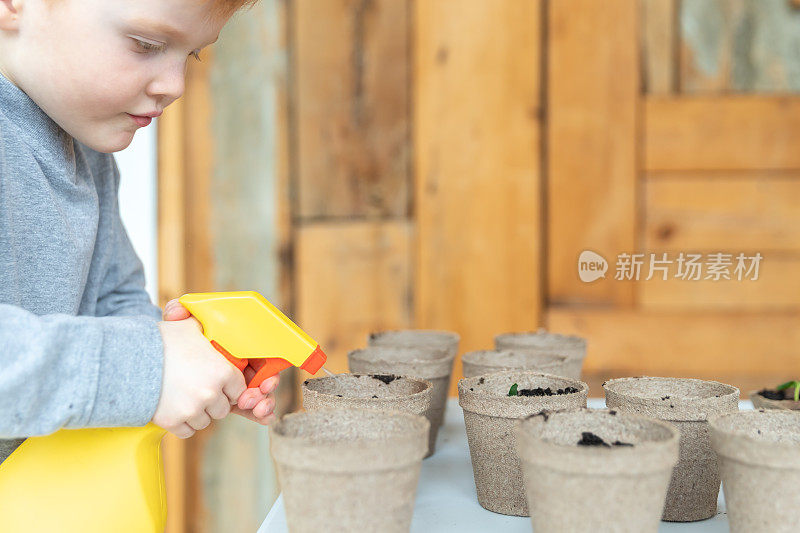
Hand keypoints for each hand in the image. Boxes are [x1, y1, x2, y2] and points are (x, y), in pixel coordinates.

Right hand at [162, 298, 278, 425]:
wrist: (128, 358)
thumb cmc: (161, 341)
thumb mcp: (190, 327)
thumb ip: (208, 329)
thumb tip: (215, 322)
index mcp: (222, 371)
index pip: (239, 389)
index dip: (228, 386)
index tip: (217, 383)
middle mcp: (211, 392)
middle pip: (223, 408)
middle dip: (214, 401)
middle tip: (198, 390)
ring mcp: (193, 410)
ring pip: (206, 421)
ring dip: (198, 413)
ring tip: (184, 397)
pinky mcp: (174, 422)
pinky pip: (188, 431)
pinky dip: (183, 424)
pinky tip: (175, 408)